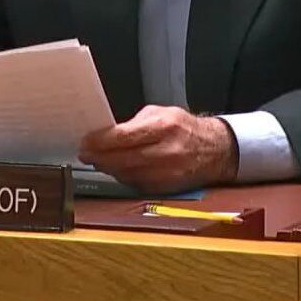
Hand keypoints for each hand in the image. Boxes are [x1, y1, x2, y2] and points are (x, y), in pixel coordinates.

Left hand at [78, 105, 237, 193]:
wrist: (215, 150)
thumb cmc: (185, 128)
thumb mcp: (162, 113)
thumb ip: (135, 123)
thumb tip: (108, 134)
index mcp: (164, 127)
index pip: (124, 136)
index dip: (101, 141)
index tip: (87, 141)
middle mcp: (166, 151)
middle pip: (122, 158)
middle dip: (99, 157)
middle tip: (85, 154)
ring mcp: (167, 172)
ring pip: (127, 173)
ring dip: (109, 168)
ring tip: (99, 160)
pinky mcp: (167, 187)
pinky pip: (137, 184)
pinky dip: (124, 177)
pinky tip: (117, 169)